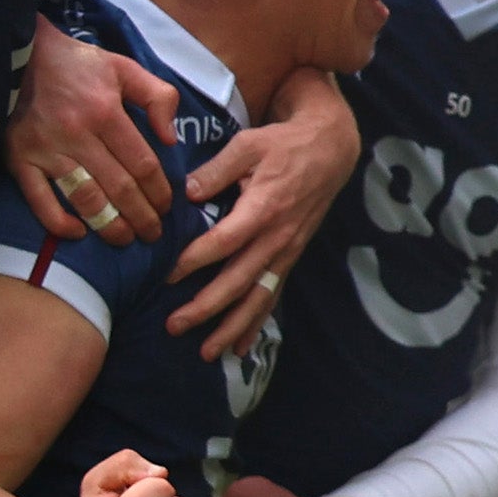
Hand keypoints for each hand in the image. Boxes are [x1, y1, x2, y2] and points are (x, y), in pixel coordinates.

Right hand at [12, 19, 175, 246]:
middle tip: (153, 234)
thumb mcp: (124, 67)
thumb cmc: (77, 65)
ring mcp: (46, 149)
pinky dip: (59, 222)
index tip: (166, 208)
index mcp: (106, 111)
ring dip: (110, 226)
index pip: (142, 164)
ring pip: (86, 199)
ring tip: (125, 240)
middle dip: (142, 217)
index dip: (159, 192)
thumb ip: (157, 97)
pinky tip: (78, 234)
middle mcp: (77, 134)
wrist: (22, 54)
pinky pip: (40, 200)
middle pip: (120, 188)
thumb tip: (171, 139)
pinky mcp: (19, 159)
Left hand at [168, 65, 357, 358]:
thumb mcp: (248, 144)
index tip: (167, 276)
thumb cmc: (282, 144)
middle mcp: (277, 237)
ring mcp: (286, 251)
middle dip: (207, 308)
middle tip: (174, 326)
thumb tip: (186, 193)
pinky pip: (273, 295)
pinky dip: (257, 324)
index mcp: (263, 207)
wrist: (330, 149)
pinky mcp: (291, 257)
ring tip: (207, 353)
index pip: (225, 242)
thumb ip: (216, 169)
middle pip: (239, 281)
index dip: (195, 260)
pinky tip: (240, 348)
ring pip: (258, 297)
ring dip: (232, 328)